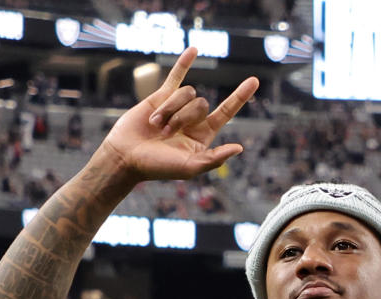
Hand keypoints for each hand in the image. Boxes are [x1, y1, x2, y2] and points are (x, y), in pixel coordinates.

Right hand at [100, 47, 258, 183]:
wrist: (125, 157)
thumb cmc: (157, 167)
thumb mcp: (189, 168)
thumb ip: (214, 159)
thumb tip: (240, 148)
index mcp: (203, 136)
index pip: (226, 112)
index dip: (240, 97)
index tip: (254, 80)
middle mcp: (192, 120)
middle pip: (201, 104)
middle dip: (183, 117)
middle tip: (166, 133)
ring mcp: (177, 107)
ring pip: (186, 93)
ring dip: (170, 109)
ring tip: (155, 126)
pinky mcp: (160, 97)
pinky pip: (176, 76)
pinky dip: (184, 63)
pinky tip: (194, 50)